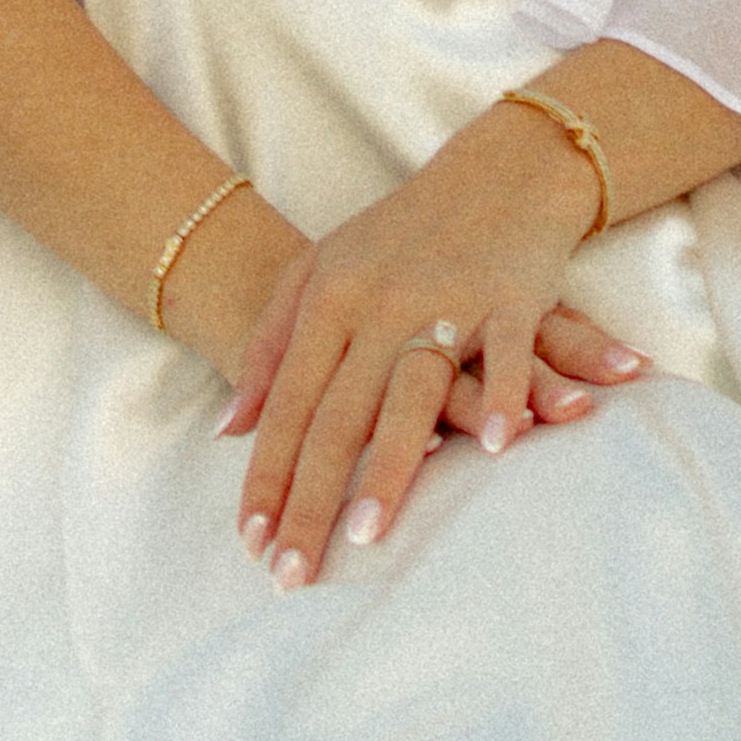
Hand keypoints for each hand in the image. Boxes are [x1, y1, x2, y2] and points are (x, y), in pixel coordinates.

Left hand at [221, 125, 636, 584]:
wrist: (500, 167)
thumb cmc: (402, 232)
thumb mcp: (321, 271)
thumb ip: (271, 345)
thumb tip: (228, 428)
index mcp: (328, 300)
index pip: (287, 407)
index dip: (268, 477)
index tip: (252, 544)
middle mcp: (379, 303)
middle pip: (337, 418)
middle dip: (311, 500)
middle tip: (294, 574)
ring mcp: (446, 299)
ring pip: (410, 394)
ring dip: (390, 467)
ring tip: (368, 535)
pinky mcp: (511, 295)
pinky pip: (503, 354)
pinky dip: (500, 397)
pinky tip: (493, 448)